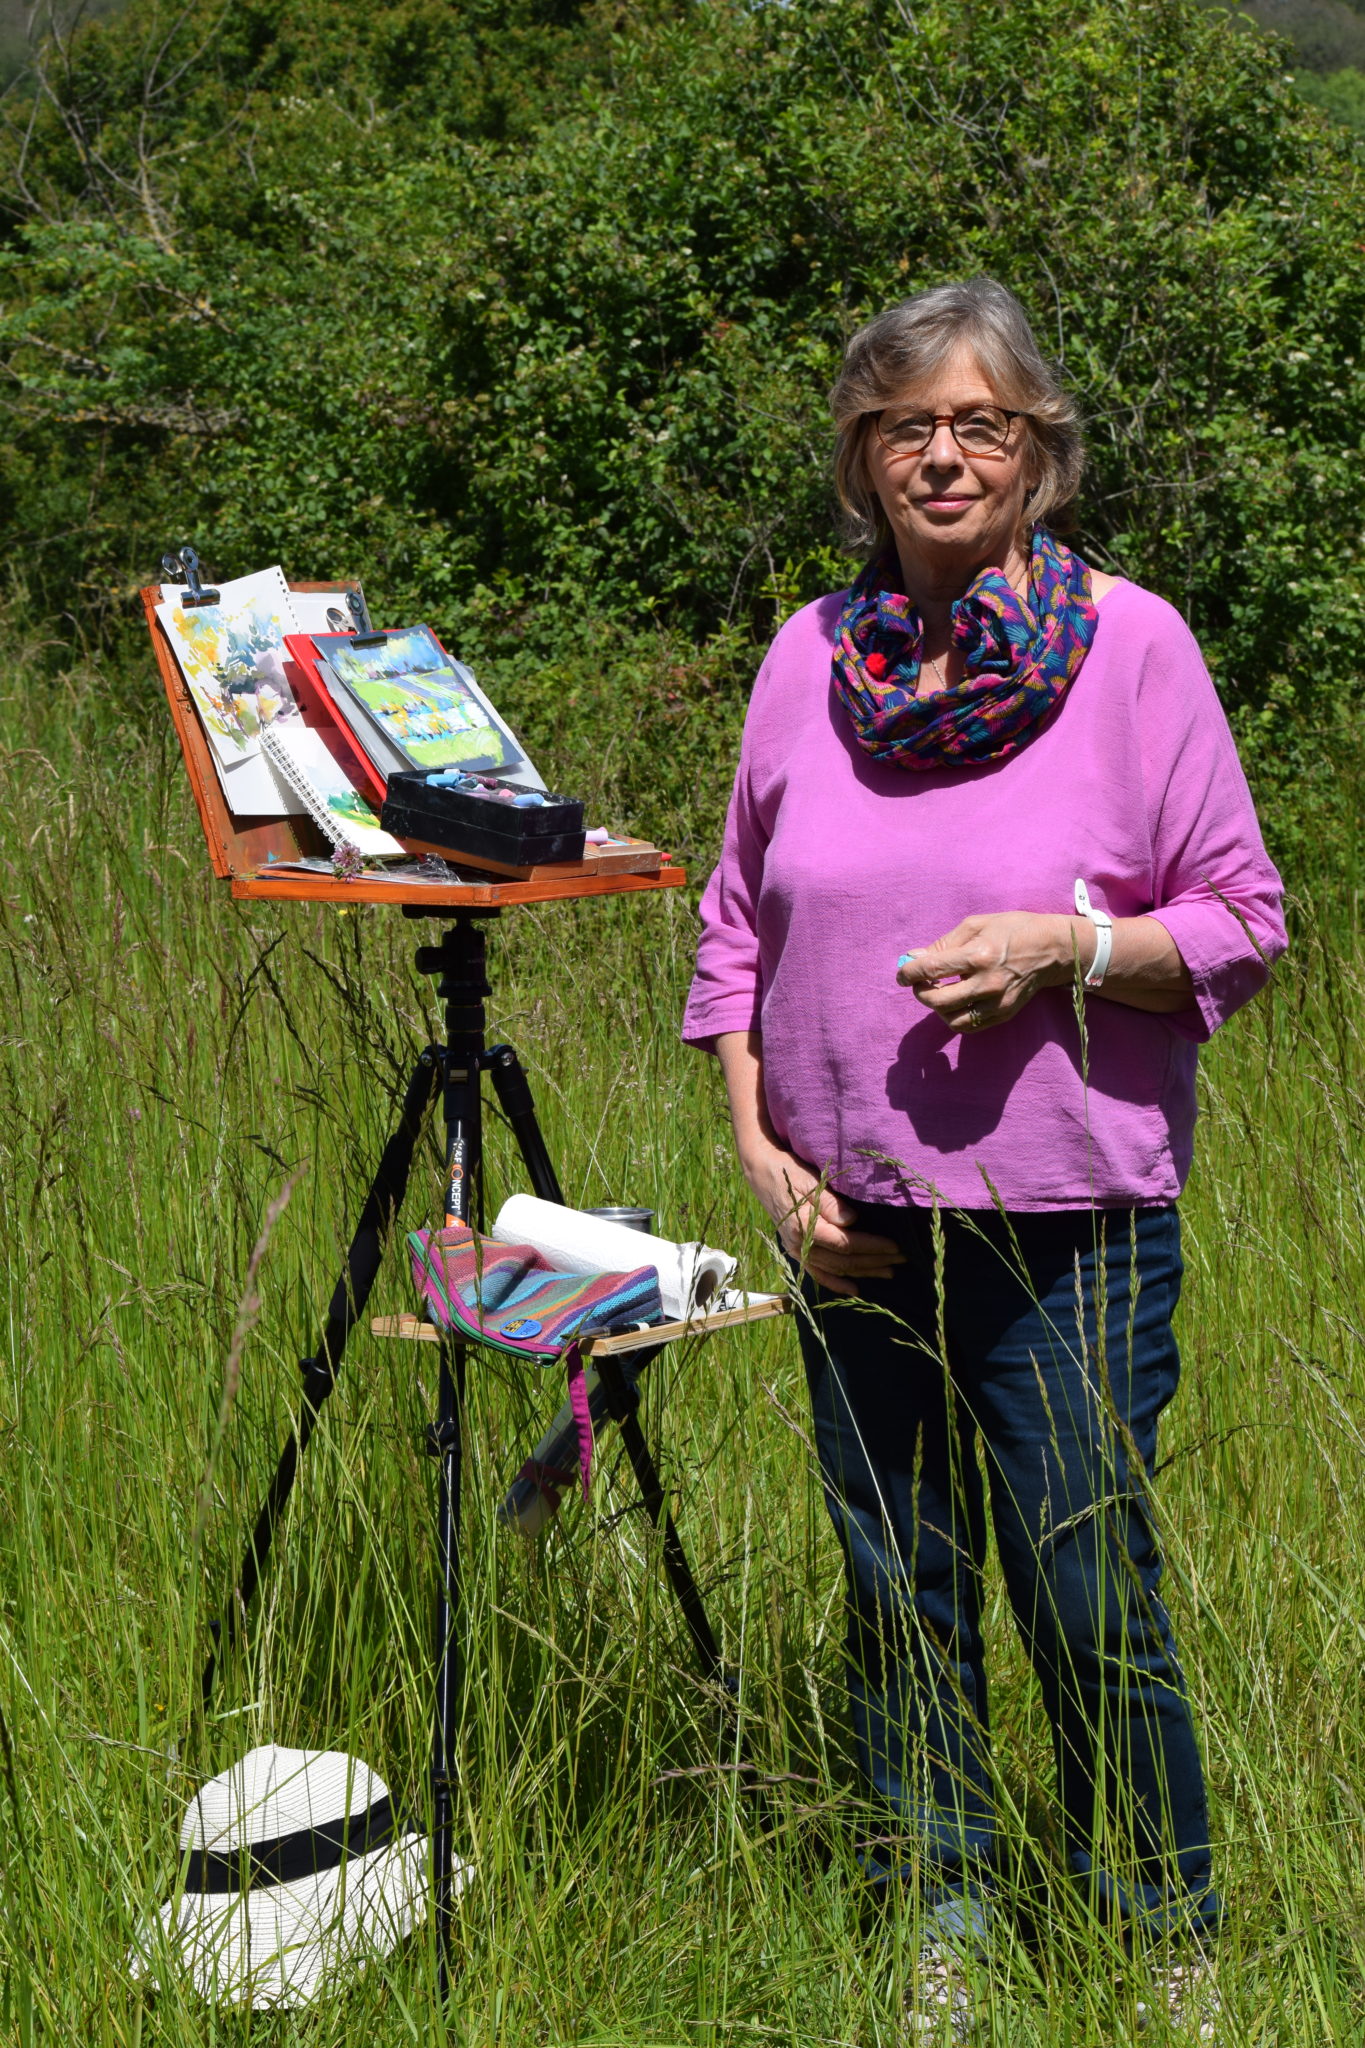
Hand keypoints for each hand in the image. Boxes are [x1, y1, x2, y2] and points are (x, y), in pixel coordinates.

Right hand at [742, 1140, 902, 1296]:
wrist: (762, 1174)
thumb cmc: (789, 1173)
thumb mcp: (811, 1180)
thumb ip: (829, 1202)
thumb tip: (852, 1220)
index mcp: (805, 1226)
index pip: (846, 1243)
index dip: (872, 1247)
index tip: (896, 1246)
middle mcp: (801, 1244)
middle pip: (844, 1260)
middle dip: (875, 1262)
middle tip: (902, 1260)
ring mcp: (797, 1251)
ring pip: (836, 1269)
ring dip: (863, 1273)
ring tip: (889, 1272)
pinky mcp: (797, 1251)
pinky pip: (818, 1273)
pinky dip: (836, 1284)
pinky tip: (855, 1291)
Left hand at [896, 911, 1083, 1032]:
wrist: (1053, 949)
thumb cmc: (1013, 930)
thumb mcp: (976, 924)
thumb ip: (944, 943)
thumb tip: (914, 958)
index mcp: (979, 955)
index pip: (931, 970)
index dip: (909, 973)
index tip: (903, 974)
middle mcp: (988, 983)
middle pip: (937, 1001)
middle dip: (920, 992)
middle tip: (919, 983)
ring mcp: (997, 1003)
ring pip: (951, 1019)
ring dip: (936, 1008)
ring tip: (938, 992)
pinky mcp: (1004, 1014)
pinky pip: (969, 1026)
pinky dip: (955, 1017)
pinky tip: (955, 1002)